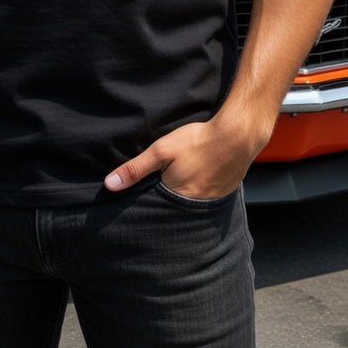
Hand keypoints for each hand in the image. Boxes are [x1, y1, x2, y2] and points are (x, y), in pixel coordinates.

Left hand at [103, 115, 271, 200]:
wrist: (237, 136)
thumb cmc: (197, 142)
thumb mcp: (161, 151)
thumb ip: (135, 169)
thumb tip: (110, 185)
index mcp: (175, 200)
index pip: (153, 210)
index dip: (144, 205)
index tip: (136, 202)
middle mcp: (193, 208)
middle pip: (170, 210)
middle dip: (161, 204)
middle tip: (157, 191)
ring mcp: (210, 203)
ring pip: (187, 206)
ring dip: (179, 199)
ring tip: (175, 186)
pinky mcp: (222, 195)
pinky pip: (203, 200)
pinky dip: (196, 193)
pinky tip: (195, 181)